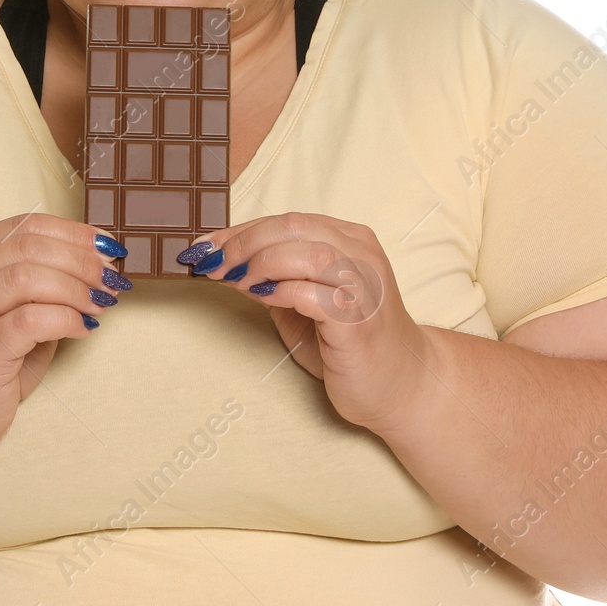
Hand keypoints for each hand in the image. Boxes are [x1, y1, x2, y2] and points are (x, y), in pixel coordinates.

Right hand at [0, 213, 132, 450]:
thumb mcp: (13, 310)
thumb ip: (44, 284)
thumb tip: (100, 265)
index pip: (26, 225)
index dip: (73, 232)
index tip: (107, 246)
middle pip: (30, 246)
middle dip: (81, 260)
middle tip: (110, 279)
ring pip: (28, 277)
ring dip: (76, 288)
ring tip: (100, 303)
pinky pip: (31, 320)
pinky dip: (66, 319)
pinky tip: (83, 329)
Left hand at [178, 212, 429, 433]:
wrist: (401, 385)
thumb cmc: (351, 343)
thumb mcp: (306, 301)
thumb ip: (275, 278)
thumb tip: (226, 264)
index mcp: (350, 240)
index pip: (288, 221)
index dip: (240, 230)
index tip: (204, 245)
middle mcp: (361, 254)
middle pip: (293, 226)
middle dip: (243, 243)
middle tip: (213, 264)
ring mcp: (363, 284)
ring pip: (305, 251)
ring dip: (259, 263)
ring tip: (234, 281)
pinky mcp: (358, 319)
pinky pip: (313, 293)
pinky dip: (280, 292)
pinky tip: (260, 299)